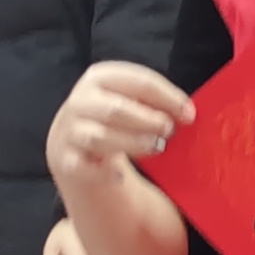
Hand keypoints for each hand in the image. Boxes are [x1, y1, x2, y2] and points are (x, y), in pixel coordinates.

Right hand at [50, 62, 192, 180]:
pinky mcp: (65, 157)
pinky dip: (101, 172)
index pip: (138, 81)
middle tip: (169, 130)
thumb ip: (154, 101)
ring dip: (132, 143)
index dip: (168, 97)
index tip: (189, 114)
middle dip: (148, 121)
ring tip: (156, 147)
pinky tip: (119, 177)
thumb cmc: (114, 115)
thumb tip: (187, 113)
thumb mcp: (130, 97)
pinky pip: (82, 167)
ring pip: (100, 137)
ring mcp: (70, 129)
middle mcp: (81, 100)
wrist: (72, 138)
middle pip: (116, 109)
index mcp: (100, 77)